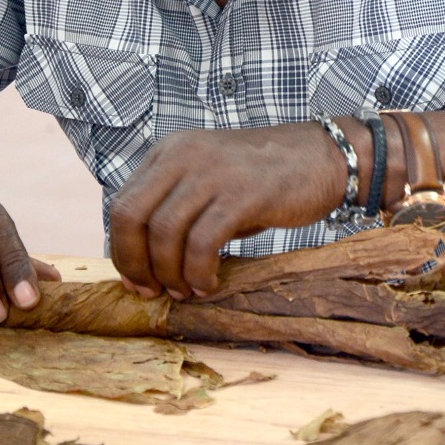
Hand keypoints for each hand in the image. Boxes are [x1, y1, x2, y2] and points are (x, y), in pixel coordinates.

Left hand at [109, 124, 344, 299]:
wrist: (323, 157)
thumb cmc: (263, 179)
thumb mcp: (208, 182)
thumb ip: (175, 209)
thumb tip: (144, 262)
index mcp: (168, 152)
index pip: (121, 203)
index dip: (122, 249)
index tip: (136, 280)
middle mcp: (182, 156)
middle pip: (130, 216)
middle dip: (133, 263)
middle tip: (151, 291)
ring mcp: (211, 172)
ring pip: (163, 232)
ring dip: (169, 273)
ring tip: (186, 291)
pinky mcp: (242, 193)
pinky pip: (202, 242)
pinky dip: (199, 272)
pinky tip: (209, 284)